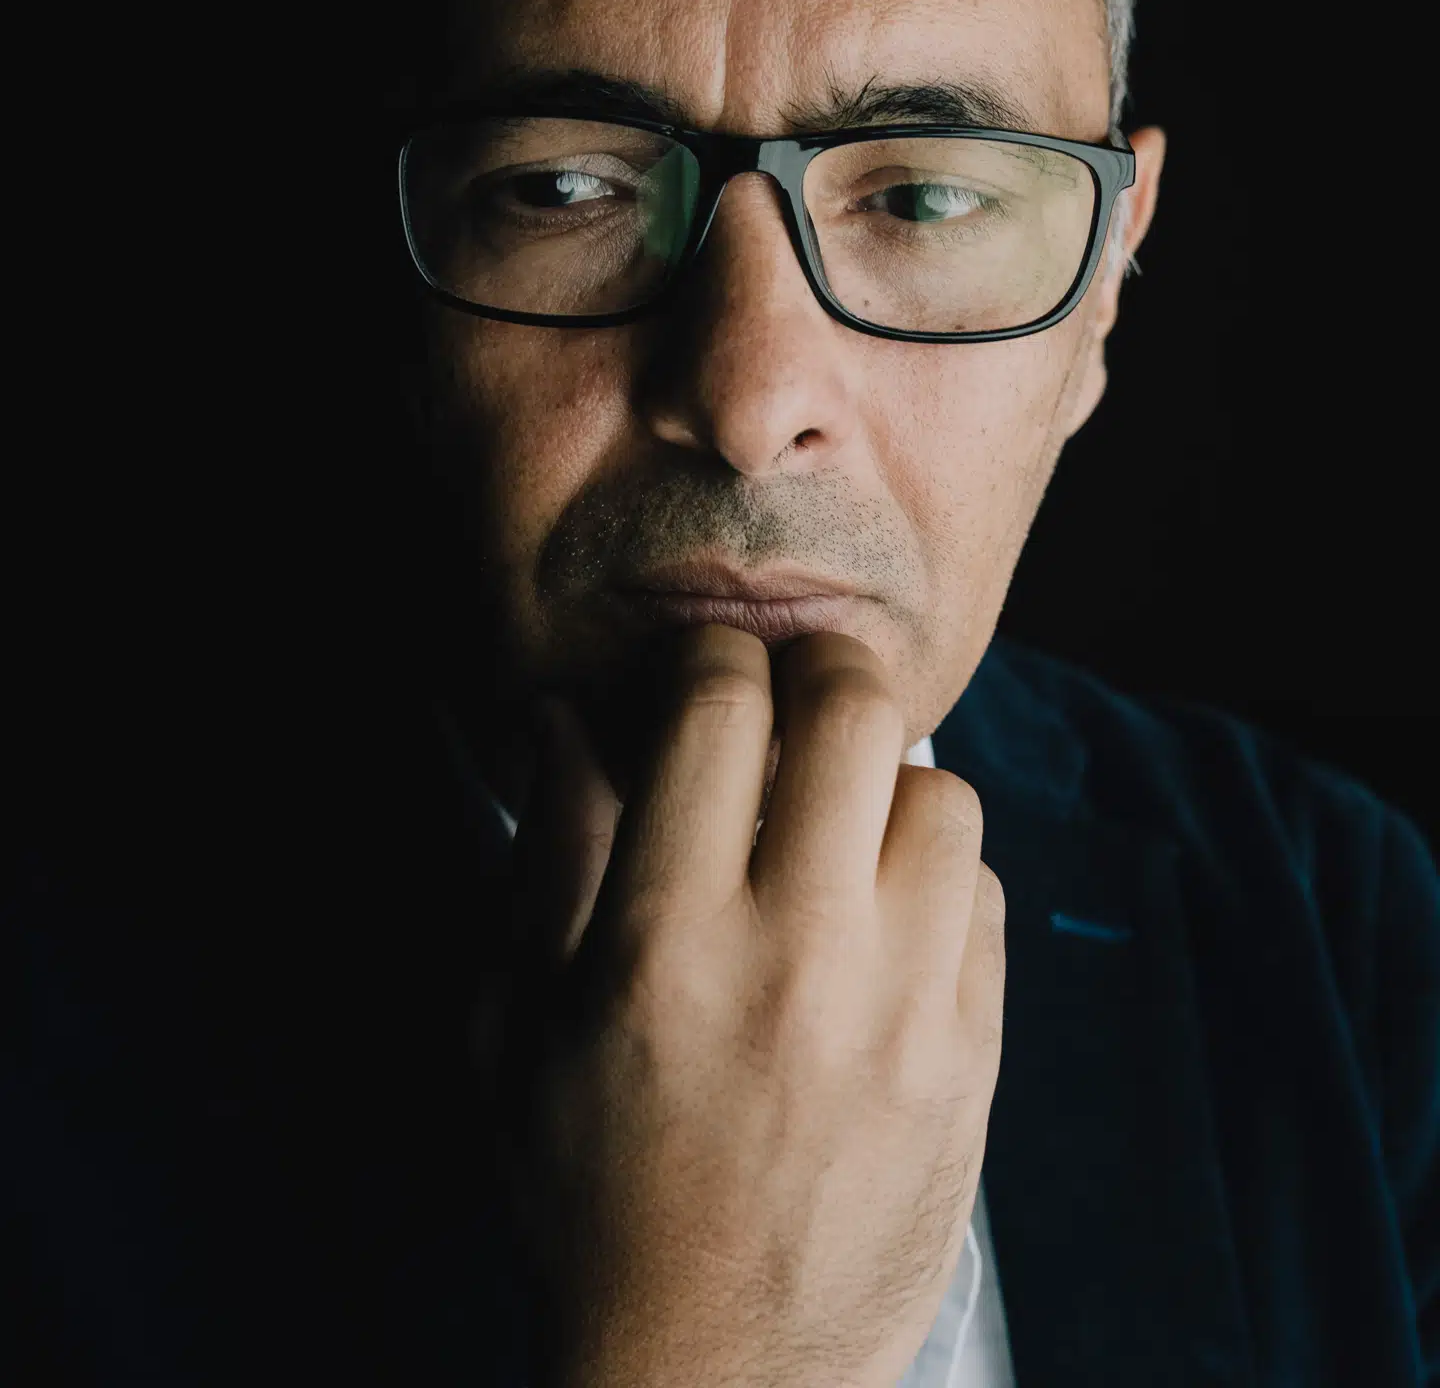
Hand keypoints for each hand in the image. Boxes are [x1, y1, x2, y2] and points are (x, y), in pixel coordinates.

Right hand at [483, 624, 1005, 1387]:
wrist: (717, 1375)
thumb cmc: (589, 1197)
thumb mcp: (515, 1029)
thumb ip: (548, 857)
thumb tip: (566, 719)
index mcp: (665, 942)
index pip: (718, 708)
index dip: (709, 656)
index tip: (702, 671)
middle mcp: (798, 955)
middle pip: (852, 714)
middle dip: (819, 670)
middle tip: (791, 695)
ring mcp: (905, 1008)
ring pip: (942, 793)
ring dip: (885, 779)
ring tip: (839, 817)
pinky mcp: (971, 1058)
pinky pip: (985, 895)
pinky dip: (937, 873)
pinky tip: (885, 909)